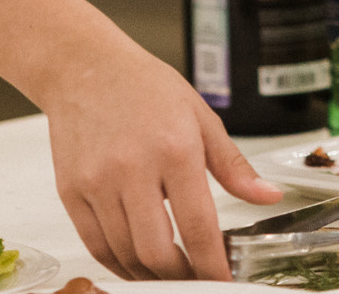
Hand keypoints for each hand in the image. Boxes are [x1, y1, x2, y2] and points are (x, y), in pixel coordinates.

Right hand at [41, 29, 281, 279]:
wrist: (82, 65)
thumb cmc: (143, 86)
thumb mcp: (200, 116)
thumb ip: (234, 165)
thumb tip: (267, 196)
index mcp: (174, 149)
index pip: (198, 227)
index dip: (213, 265)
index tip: (222, 280)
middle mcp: (132, 168)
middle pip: (158, 252)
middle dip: (182, 277)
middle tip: (196, 278)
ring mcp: (97, 182)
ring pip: (126, 253)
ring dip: (150, 274)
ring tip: (169, 272)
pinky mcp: (71, 192)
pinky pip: (96, 245)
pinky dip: (118, 264)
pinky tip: (135, 262)